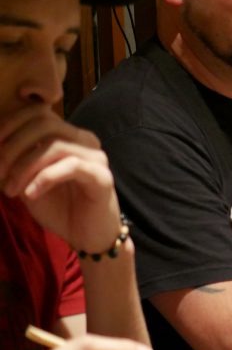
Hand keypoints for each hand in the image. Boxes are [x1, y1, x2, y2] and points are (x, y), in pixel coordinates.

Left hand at [0, 107, 120, 255]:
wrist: (87, 237)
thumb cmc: (59, 208)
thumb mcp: (27, 182)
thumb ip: (14, 162)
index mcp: (68, 136)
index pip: (39, 112)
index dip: (11, 124)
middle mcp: (85, 140)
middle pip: (46, 123)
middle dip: (14, 146)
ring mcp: (96, 157)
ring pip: (55, 145)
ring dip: (25, 167)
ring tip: (12, 190)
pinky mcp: (102, 177)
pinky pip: (71, 167)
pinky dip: (44, 178)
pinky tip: (32, 194)